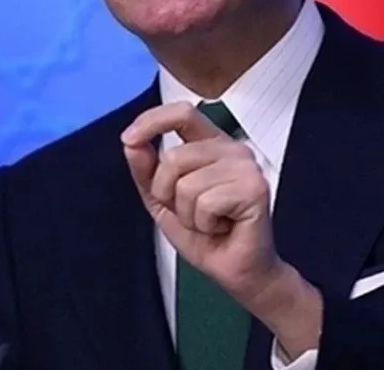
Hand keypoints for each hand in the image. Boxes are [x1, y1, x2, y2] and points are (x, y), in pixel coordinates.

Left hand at [121, 101, 277, 300]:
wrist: (234, 270)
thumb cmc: (204, 234)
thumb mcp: (162, 199)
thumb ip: (145, 169)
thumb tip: (131, 142)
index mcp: (212, 144)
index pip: (181, 112)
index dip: (151, 121)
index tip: (129, 140)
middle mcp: (233, 149)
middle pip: (172, 157)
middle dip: (167, 193)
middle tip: (191, 212)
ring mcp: (246, 167)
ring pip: (186, 183)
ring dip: (187, 213)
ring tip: (209, 221)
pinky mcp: (255, 189)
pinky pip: (205, 202)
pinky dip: (204, 223)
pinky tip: (222, 227)